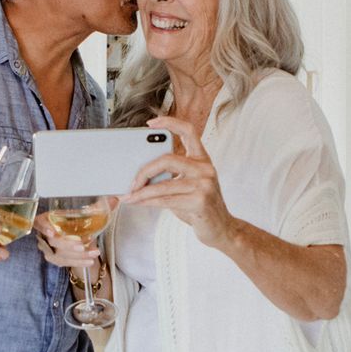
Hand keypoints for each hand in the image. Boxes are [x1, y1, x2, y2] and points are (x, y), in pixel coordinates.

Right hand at [33, 198, 116, 269]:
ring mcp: (48, 248)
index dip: (43, 227)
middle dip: (68, 244)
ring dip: (77, 256)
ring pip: (59, 255)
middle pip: (53, 242)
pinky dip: (78, 262)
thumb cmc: (74, 220)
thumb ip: (98, 207)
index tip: (52, 233)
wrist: (73, 234)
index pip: (39, 222)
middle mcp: (44, 233)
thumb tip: (115, 199)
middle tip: (83, 245)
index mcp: (46, 218)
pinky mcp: (55, 258)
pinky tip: (90, 261)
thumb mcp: (84, 212)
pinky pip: (65, 263)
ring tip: (94, 253)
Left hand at [122, 116, 236, 245]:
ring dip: (141, 192)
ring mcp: (204, 185)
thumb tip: (139, 174)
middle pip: (167, 159)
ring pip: (163, 184)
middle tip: (132, 181)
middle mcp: (206, 168)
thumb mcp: (190, 184)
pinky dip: (148, 202)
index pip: (188, 131)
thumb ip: (172, 175)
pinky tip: (138, 202)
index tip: (150, 124)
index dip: (170, 122)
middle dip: (144, 170)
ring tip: (128, 195)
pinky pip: (165, 200)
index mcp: (203, 159)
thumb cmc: (200, 206)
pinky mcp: (200, 202)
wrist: (222, 228)